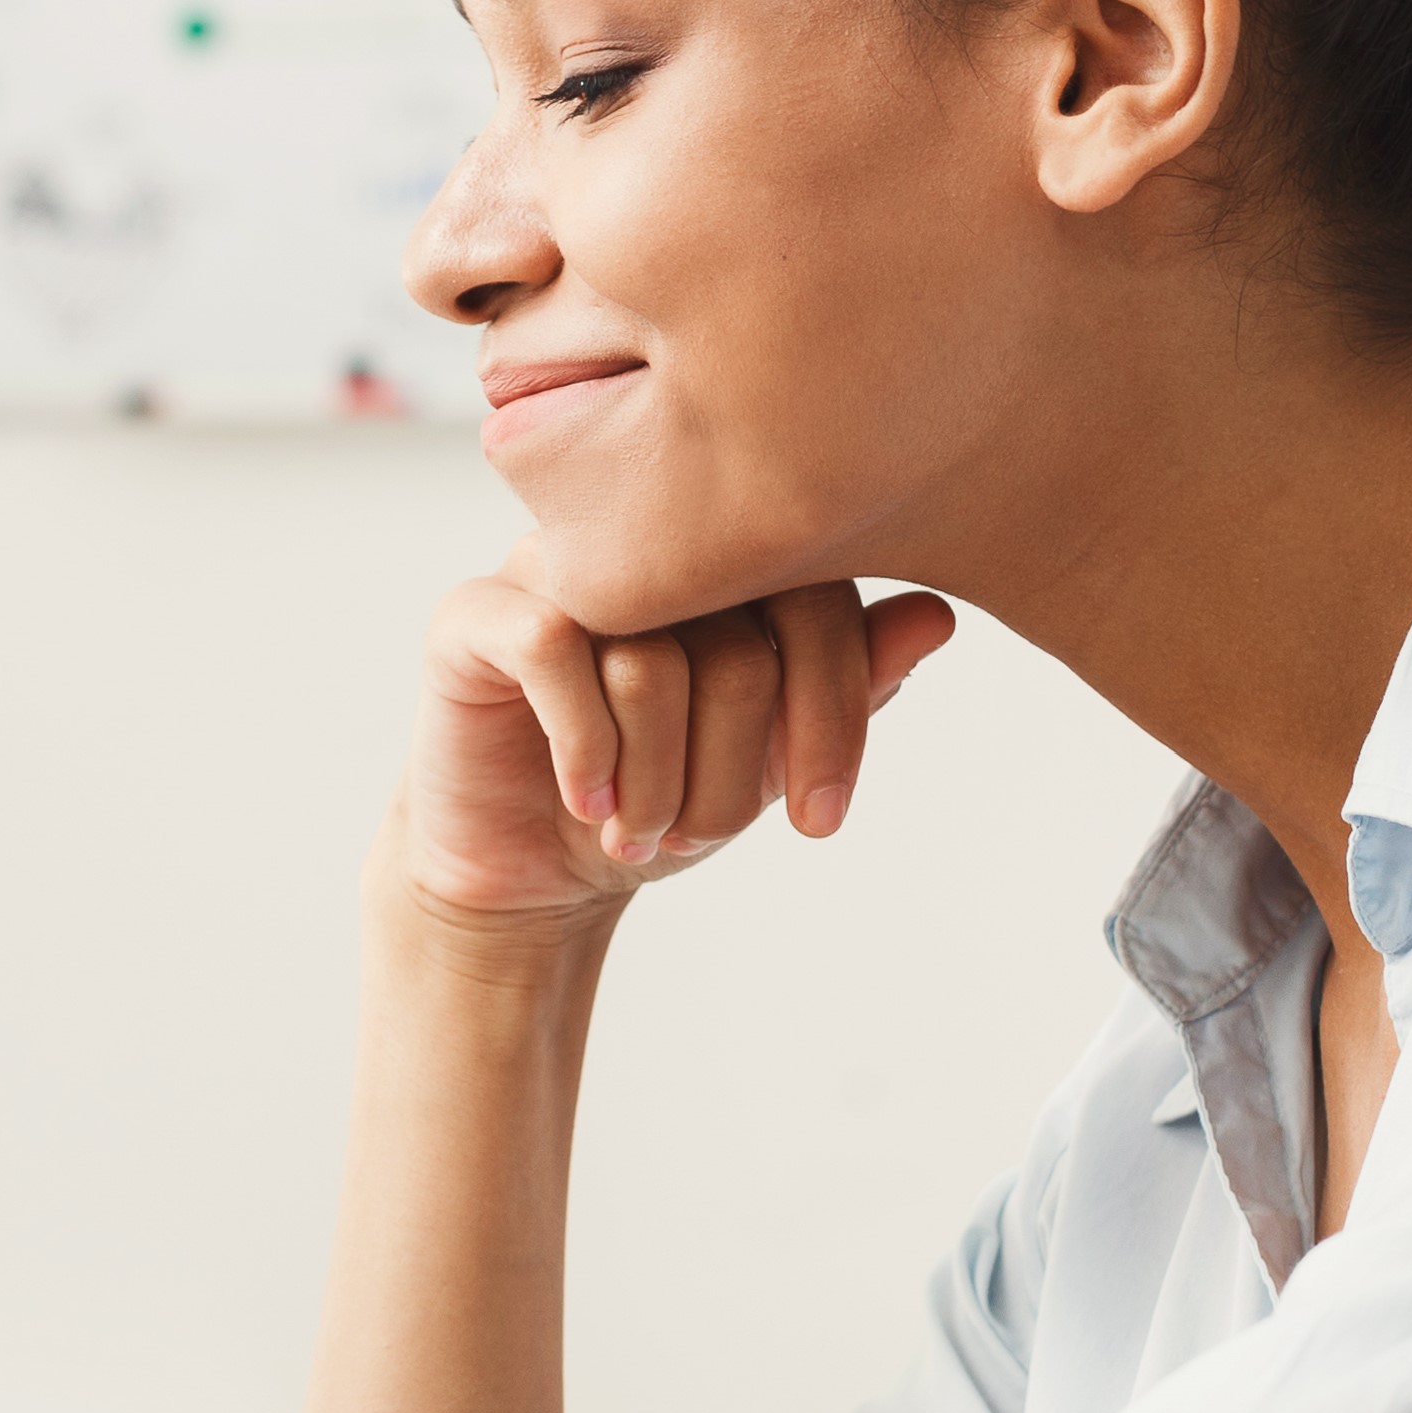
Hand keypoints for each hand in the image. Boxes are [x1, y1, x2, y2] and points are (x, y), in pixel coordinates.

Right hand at [392, 556, 954, 930]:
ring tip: (635, 829)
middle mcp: (643, 542)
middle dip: (734, 766)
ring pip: (651, 658)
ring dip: (655, 777)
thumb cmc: (655, 793)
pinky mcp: (474, 612)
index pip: (819, 595)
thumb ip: (845, 688)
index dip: (835, 711)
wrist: (526, 870)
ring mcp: (555, 567)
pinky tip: (586, 798)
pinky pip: (553, 651)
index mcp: (726, 557)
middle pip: (738, 633)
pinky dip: (585, 746)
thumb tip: (937, 618)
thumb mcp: (770, 759)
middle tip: (697, 834)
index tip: (822, 820)